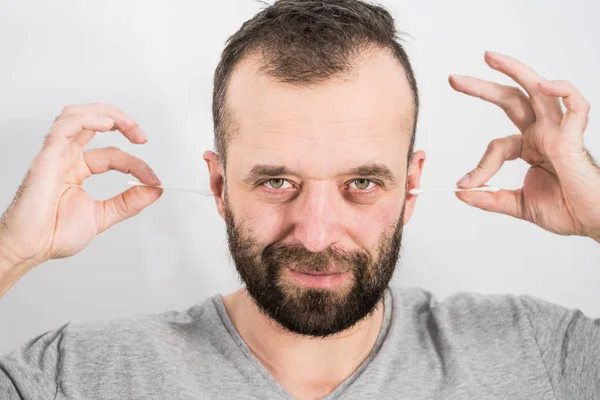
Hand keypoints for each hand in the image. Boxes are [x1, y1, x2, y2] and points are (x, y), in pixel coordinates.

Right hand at [0, 103, 162, 272]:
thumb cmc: (52, 234)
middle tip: (142, 136)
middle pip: (93, 122)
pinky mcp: (47, 157)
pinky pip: (65, 126)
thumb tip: (154, 190)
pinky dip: (88, 119)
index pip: (112, 155)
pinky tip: (107, 124)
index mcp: (77, 169)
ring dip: (106, 113)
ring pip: (77, 116)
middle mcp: (66, 158)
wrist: (29, 248)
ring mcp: (56, 155)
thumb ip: (129, 203)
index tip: (154, 180)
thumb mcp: (103, 216)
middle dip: (122, 122)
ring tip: (129, 125)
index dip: (136, 164)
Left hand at [449, 51, 599, 241]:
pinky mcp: (575, 137)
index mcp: (531, 147)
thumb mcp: (518, 204)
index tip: (466, 184)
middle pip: (511, 99)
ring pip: (537, 90)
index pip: (497, 145)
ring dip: (514, 71)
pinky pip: (575, 105)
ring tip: (489, 58)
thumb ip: (490, 198)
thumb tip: (460, 193)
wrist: (593, 221)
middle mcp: (543, 133)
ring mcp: (559, 131)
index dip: (480, 165)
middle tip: (454, 79)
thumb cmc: (565, 210)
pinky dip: (562, 90)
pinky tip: (543, 84)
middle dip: (483, 87)